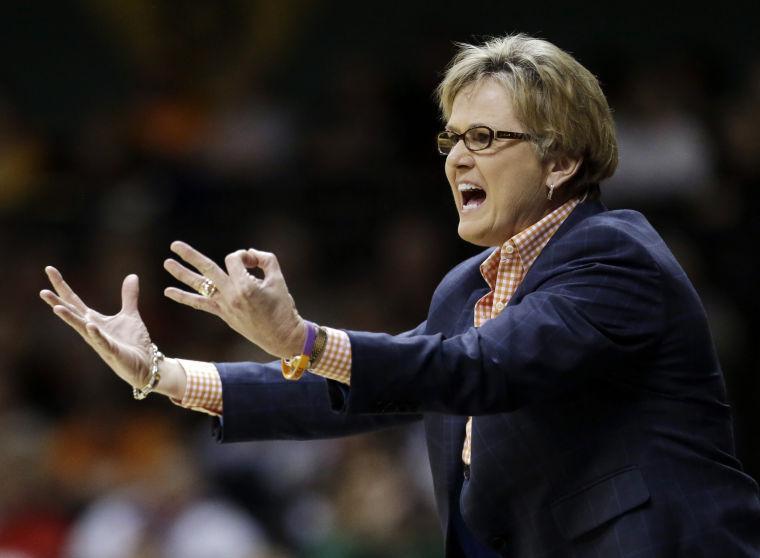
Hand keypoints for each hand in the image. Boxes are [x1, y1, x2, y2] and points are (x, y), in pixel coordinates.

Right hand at [40, 267, 185, 398]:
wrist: (145, 364)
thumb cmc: (133, 342)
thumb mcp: (130, 315)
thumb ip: (128, 296)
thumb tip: (132, 275)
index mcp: (94, 320)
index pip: (74, 301)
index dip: (62, 286)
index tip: (49, 269)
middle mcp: (92, 330)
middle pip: (72, 313)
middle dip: (57, 302)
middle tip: (42, 291)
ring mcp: (100, 342)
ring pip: (81, 328)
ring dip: (70, 318)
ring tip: (56, 307)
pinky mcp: (112, 351)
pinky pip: (102, 342)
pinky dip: (96, 333)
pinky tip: (89, 324)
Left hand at [163, 241, 305, 357]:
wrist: (281, 336)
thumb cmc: (283, 307)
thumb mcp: (279, 279)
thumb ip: (265, 260)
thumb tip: (249, 254)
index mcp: (246, 286)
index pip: (234, 259)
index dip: (243, 256)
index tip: (254, 262)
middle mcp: (231, 295)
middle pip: (207, 269)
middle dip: (190, 256)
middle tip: (174, 245)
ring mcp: (225, 306)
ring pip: (199, 286)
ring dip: (181, 274)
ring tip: (166, 263)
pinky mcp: (223, 315)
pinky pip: (200, 304)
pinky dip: (184, 298)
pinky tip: (169, 292)